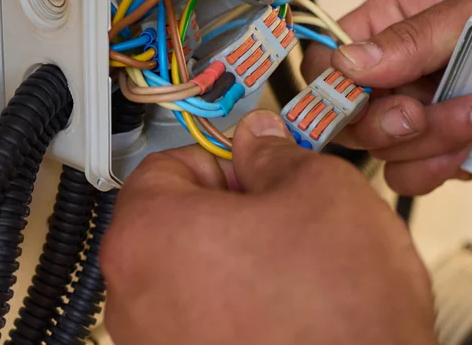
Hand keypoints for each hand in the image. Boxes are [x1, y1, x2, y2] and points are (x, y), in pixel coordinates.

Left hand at [101, 111, 436, 344]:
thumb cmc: (339, 323)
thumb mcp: (323, 193)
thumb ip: (276, 154)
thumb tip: (261, 144)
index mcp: (149, 236)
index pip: (168, 164)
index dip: (225, 160)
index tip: (257, 170)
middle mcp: (132, 298)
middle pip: (175, 225)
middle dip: (231, 216)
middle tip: (284, 220)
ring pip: (191, 280)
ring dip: (236, 269)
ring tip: (294, 278)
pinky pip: (204, 326)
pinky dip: (238, 316)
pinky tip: (287, 318)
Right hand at [302, 0, 471, 194]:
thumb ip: (413, 36)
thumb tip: (349, 62)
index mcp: (389, 23)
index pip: (325, 57)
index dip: (330, 84)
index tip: (360, 97)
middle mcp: (393, 71)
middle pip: (348, 114)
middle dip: (388, 121)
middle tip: (422, 112)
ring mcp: (415, 112)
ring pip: (383, 150)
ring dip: (429, 142)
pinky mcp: (440, 147)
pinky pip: (413, 174)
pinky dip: (441, 167)